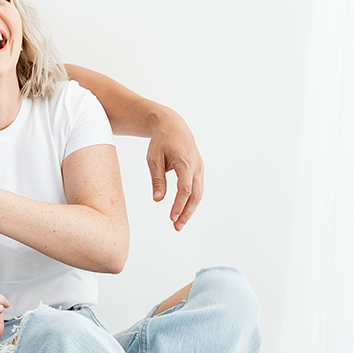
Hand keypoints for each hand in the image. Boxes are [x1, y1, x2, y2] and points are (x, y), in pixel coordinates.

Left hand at [146, 110, 204, 229]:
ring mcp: (200, 167)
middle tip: (177, 227)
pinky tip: (183, 210)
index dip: (179, 206)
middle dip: (187, 213)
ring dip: (190, 209)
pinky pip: (197, 187)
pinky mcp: (199, 169)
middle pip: (196, 195)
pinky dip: (192, 200)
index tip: (171, 218)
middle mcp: (196, 166)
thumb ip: (157, 180)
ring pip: (199, 193)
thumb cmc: (161, 141)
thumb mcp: (154, 159)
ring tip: (179, 223)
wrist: (172, 125)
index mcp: (185, 162)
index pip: (185, 190)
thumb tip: (157, 200)